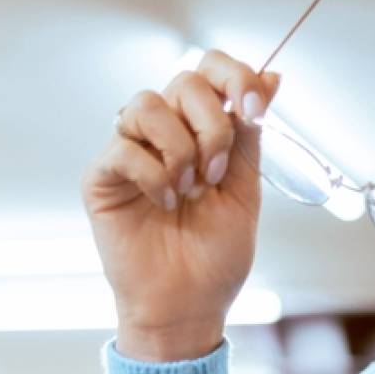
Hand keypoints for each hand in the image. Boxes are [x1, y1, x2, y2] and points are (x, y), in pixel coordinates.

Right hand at [80, 50, 280, 361]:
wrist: (189, 304)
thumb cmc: (216, 253)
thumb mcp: (246, 187)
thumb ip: (250, 133)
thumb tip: (273, 75)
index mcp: (201, 129)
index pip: (210, 69)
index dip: (235, 77)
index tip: (256, 110)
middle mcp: (164, 132)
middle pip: (183, 82)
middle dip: (212, 125)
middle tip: (218, 174)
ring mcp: (130, 151)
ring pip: (147, 104)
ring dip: (181, 149)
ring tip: (191, 190)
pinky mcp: (102, 177)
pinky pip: (123, 148)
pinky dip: (154, 175)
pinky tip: (166, 204)